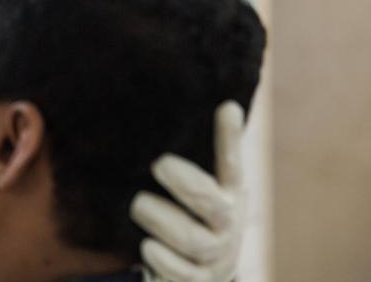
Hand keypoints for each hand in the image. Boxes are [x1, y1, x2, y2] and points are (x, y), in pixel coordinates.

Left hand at [130, 101, 246, 281]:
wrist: (199, 275)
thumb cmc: (191, 218)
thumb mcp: (196, 188)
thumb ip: (192, 158)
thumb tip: (197, 108)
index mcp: (228, 193)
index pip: (232, 162)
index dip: (229, 137)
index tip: (225, 106)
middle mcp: (227, 223)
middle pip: (211, 202)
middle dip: (184, 182)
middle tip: (158, 164)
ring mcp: (217, 255)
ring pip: (193, 239)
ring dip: (160, 219)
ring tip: (139, 205)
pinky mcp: (199, 280)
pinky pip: (182, 271)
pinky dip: (162, 257)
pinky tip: (148, 246)